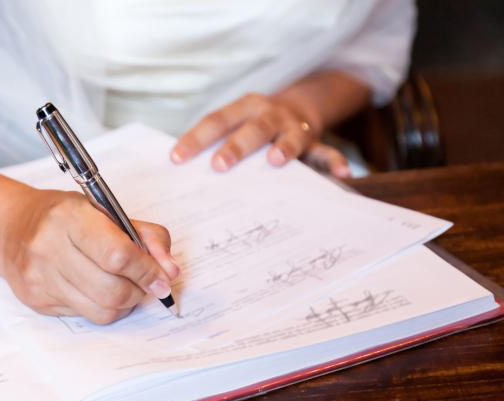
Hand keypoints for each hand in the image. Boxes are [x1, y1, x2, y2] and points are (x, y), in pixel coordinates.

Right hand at [2, 189, 179, 323]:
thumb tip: (169, 271)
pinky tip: (96, 289)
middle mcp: (49, 247)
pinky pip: (85, 316)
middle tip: (145, 284)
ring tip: (124, 286)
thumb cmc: (62, 216)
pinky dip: (101, 307)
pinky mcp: (37, 301)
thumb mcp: (105, 209)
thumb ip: (145, 236)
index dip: (147, 270)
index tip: (162, 277)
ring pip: (101, 310)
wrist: (10, 227)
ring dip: (124, 303)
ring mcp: (40, 277)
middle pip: (112, 290)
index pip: (118, 255)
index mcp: (70, 216)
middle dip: (139, 291)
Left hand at [170, 93, 351, 177]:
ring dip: (285, 148)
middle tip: (219, 166)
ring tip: (276, 161)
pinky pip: (327, 152)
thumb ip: (213, 142)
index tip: (176, 157)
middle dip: (236, 147)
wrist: (297, 105)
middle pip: (252, 129)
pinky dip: (335, 163)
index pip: (216, 122)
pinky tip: (342, 175)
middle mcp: (270, 114)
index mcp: (243, 108)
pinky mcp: (315, 141)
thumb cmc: (252, 124)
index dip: (195, 139)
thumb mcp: (234, 123)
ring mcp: (294, 126)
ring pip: (291, 136)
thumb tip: (176, 165)